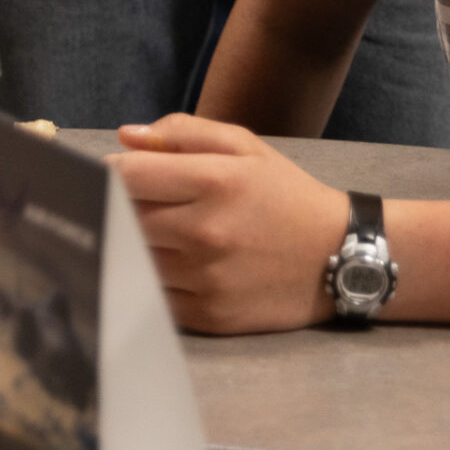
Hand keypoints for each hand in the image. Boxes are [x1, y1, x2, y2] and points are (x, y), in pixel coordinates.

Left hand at [108, 115, 347, 334]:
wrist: (339, 257)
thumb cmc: (284, 195)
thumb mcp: (244, 147)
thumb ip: (183, 132)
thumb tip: (126, 137)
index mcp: (214, 181)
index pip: (128, 175)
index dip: (110, 172)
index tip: (114, 173)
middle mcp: (206, 232)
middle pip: (123, 217)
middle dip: (118, 206)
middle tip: (134, 203)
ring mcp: (206, 278)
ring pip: (133, 257)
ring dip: (131, 244)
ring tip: (154, 233)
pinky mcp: (209, 316)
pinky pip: (153, 295)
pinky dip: (149, 279)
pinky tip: (169, 264)